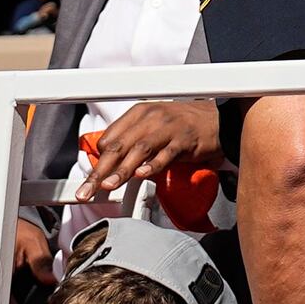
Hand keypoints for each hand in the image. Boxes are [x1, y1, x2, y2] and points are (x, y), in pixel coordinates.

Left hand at [80, 95, 223, 197]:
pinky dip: (153, 166)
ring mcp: (168, 128)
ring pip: (139, 150)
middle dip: (100, 171)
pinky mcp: (185, 140)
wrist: (218, 121)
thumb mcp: (153, 128)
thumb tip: (108, 165)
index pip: (109, 138)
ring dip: (121, 170)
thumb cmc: (183, 126)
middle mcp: (151, 118)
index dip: (98, 161)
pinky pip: (166, 154)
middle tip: (86, 190)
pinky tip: (142, 175)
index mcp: (139, 113)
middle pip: (119, 145)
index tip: (89, 180)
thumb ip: (131, 143)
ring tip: (108, 186)